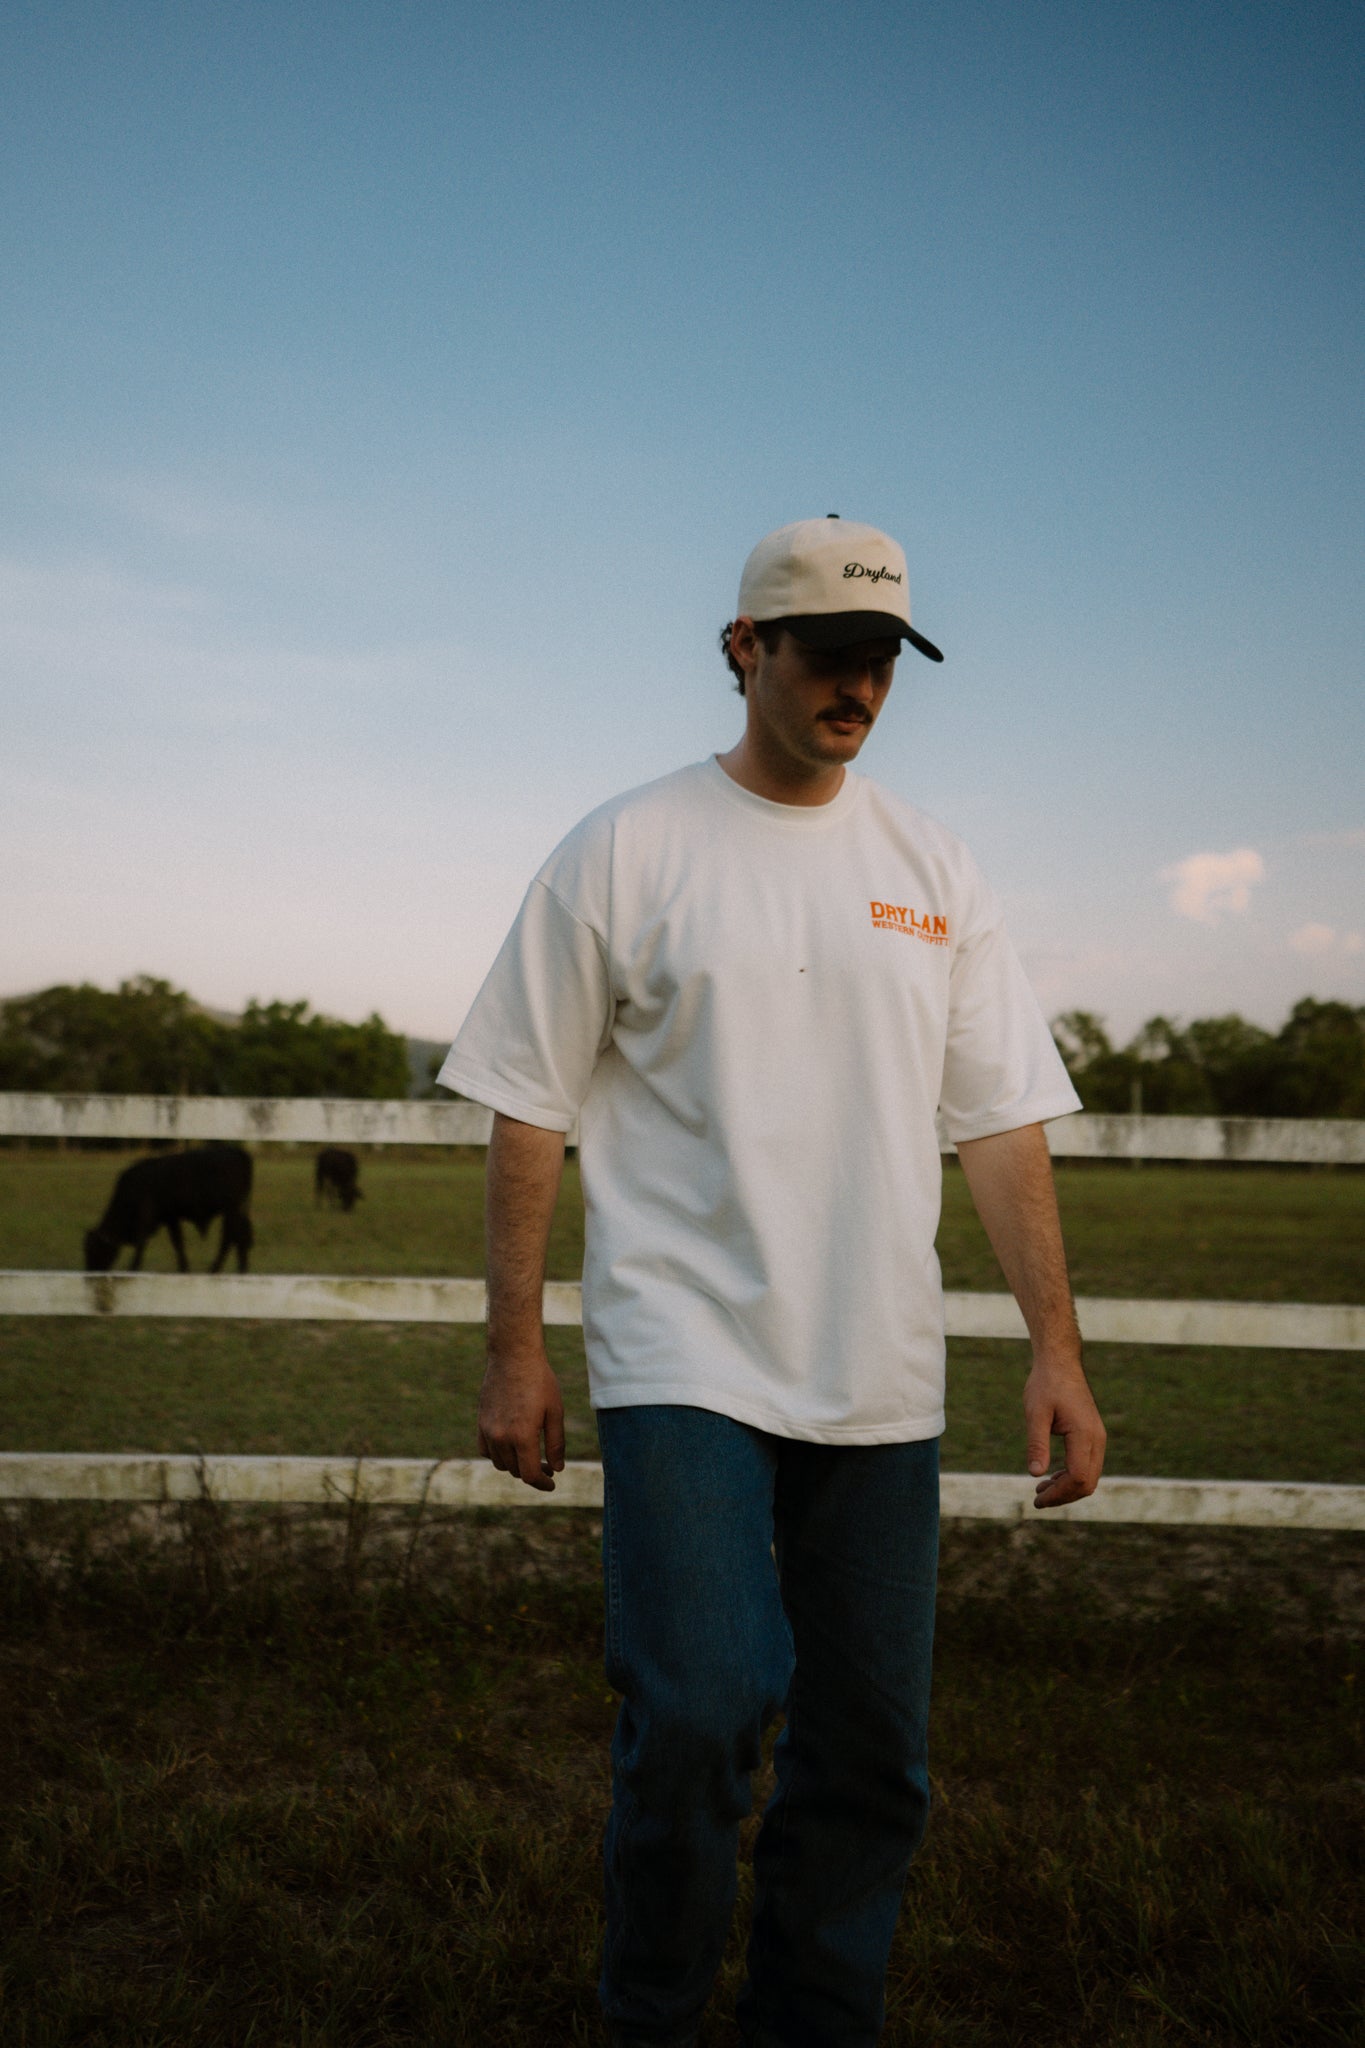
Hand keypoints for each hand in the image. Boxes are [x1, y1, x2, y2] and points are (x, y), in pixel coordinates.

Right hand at [477, 1350, 565, 1491]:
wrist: (513, 1356)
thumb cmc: (540, 1381)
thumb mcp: (555, 1412)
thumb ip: (556, 1443)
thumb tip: (557, 1468)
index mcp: (523, 1436)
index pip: (529, 1475)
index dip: (541, 1484)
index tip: (551, 1483)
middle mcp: (501, 1437)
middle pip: (515, 1470)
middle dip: (532, 1473)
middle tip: (547, 1466)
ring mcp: (488, 1430)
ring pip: (499, 1463)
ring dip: (515, 1465)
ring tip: (530, 1456)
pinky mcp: (481, 1422)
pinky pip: (485, 1450)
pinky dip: (498, 1454)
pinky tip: (511, 1448)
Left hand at [1024, 1353, 1105, 1509]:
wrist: (1060, 1362)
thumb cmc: (1046, 1384)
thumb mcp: (1035, 1413)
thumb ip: (1037, 1443)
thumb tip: (1035, 1474)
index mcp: (1085, 1434)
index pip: (1078, 1478)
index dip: (1059, 1494)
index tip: (1037, 1499)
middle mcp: (1097, 1439)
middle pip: (1088, 1482)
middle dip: (1063, 1496)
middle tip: (1037, 1500)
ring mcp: (1097, 1437)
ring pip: (1090, 1476)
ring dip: (1067, 1488)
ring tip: (1041, 1491)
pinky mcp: (1093, 1435)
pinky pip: (1088, 1465)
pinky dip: (1071, 1476)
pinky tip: (1052, 1476)